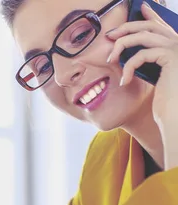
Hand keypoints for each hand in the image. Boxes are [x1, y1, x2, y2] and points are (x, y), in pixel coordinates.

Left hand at [106, 2, 177, 161]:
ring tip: (110, 59)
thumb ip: (151, 60)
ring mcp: (177, 49)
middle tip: (111, 35)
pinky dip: (128, 67)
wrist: (175, 117)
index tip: (140, 8)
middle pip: (150, 27)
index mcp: (177, 48)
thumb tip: (133, 50)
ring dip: (121, 46)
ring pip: (142, 36)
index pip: (163, 26)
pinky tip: (124, 81)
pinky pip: (141, 54)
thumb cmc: (167, 102)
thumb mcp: (156, 77)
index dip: (151, 16)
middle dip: (128, 27)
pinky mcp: (171, 57)